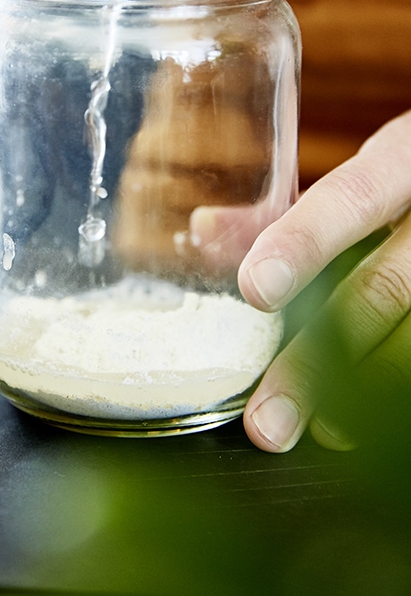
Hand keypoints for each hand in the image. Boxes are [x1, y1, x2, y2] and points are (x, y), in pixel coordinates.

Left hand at [237, 110, 410, 451]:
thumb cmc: (407, 176)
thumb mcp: (361, 170)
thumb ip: (286, 207)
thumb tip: (203, 231)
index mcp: (402, 163)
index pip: (351, 198)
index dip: (305, 243)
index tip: (255, 289)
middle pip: (384, 290)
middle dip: (320, 359)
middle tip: (267, 419)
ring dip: (363, 390)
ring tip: (320, 432)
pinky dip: (392, 385)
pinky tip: (362, 420)